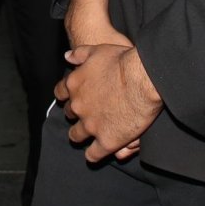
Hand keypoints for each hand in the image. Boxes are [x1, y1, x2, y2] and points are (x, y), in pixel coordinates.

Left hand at [58, 43, 161, 163]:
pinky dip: (93, 155)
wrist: (143, 78)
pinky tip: (97, 152)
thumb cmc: (122, 61)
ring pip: (77, 136)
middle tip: (88, 114)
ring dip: (81, 135)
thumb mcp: (97, 50)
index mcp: (74, 85)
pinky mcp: (107, 141)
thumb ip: (80, 54)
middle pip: (70, 115)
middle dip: (77, 115)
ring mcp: (91, 126)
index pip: (61, 93)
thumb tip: (67, 56)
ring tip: (90, 135)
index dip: (67, 96)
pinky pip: (93, 155)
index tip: (75, 98)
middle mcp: (78, 106)